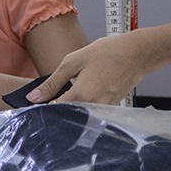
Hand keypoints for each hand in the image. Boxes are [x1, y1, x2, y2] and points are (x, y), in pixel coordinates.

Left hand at [26, 34, 151, 105]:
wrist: (137, 54)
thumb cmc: (108, 53)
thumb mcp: (74, 61)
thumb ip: (52, 82)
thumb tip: (33, 97)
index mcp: (81, 96)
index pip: (54, 112)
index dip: (42, 108)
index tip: (36, 104)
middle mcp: (93, 108)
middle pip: (66, 117)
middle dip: (56, 111)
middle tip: (51, 99)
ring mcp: (103, 110)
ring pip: (79, 117)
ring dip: (70, 109)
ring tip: (67, 94)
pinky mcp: (110, 109)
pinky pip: (91, 113)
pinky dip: (83, 106)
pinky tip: (83, 93)